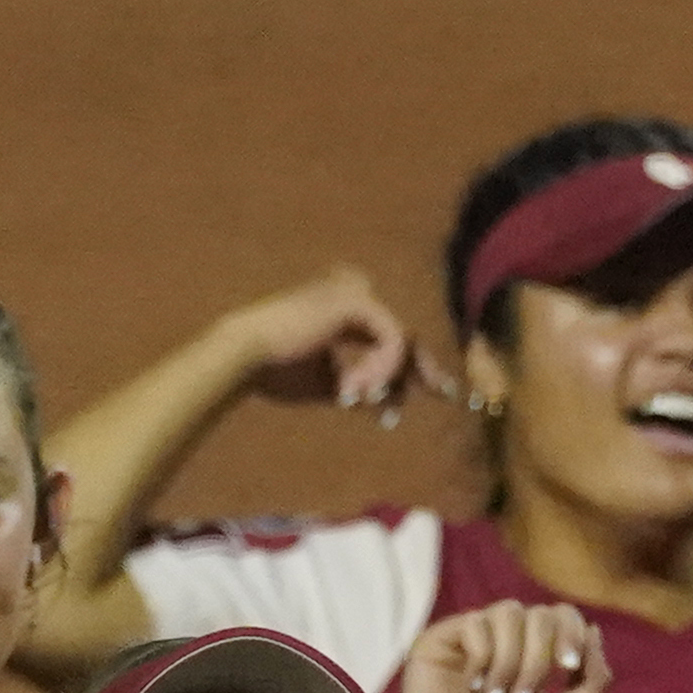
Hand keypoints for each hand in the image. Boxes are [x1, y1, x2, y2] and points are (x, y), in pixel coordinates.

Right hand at [219, 268, 427, 419]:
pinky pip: (391, 340)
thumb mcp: (326, 384)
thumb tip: (385, 403)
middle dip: (423, 367)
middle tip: (446, 393)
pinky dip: (379, 369)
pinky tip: (353, 389)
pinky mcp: (356, 300)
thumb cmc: (274, 371)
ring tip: (356, 400)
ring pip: (399, 340)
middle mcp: (353, 289)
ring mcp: (355, 291)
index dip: (412, 366)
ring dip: (384, 379)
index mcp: (343, 307)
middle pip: (404, 332)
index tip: (437, 392)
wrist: (245, 358)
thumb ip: (358, 387)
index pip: (391, 334)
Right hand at [391, 599, 607, 692]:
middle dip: (539, 657)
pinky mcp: (441, 641)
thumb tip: (594, 630)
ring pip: (509, 612)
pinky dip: (481, 656)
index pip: (562, 616)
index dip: (571, 632)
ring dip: (510, 659)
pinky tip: (471, 686)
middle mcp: (505, 645)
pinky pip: (475, 622)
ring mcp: (472, 640)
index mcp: (535, 659)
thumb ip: (593, 680)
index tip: (568, 666)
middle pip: (540, 614)